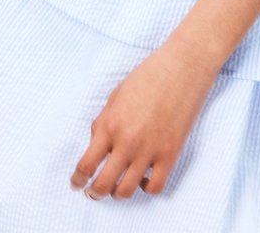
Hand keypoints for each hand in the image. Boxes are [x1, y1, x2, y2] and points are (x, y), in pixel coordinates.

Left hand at [69, 35, 220, 199]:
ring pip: (126, 191)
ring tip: (117, 187)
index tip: (76, 183)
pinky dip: (146, 188)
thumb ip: (103, 122)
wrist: (182, 67)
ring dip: (117, 193)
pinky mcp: (170, 153)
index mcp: (110, 124)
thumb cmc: (149, 75)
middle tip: (93, 191)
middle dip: (94, 192)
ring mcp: (150, 150)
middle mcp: (127, 141)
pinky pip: (155, 187)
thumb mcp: (116, 95)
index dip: (78, 179)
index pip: (86, 165)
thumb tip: (96, 145)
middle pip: (103, 184)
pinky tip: (144, 178)